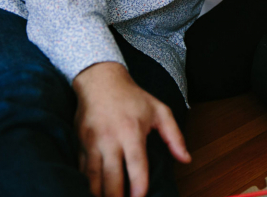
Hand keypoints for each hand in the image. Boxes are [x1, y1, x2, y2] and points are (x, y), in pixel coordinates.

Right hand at [73, 62, 190, 196]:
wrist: (100, 81)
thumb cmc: (133, 97)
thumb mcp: (160, 111)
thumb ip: (174, 136)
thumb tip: (186, 159)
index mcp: (132, 132)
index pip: (136, 165)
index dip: (139, 186)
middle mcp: (110, 139)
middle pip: (112, 178)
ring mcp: (91, 143)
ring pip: (92, 179)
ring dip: (100, 194)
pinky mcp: (80, 145)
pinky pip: (81, 171)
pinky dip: (87, 185)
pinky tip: (94, 192)